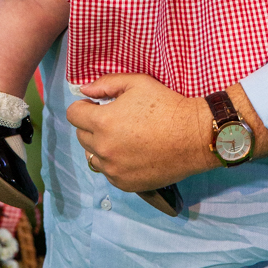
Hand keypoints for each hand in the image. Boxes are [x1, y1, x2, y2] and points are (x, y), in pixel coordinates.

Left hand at [66, 75, 267, 191]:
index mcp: (102, 122)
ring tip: (123, 137)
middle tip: (115, 119)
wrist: (193, 136)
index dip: (84, 106)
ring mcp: (113, 170)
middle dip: (92, 125)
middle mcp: (103, 149)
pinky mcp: (125, 184)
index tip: (98, 105)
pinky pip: (108, 172)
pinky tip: (132, 152)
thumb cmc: (166, 105)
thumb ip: (106, 84)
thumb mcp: (137, 83)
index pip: (73, 114)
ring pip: (93, 156)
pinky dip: (114, 162)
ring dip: (101, 145)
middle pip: (81, 136)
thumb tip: (84, 91)